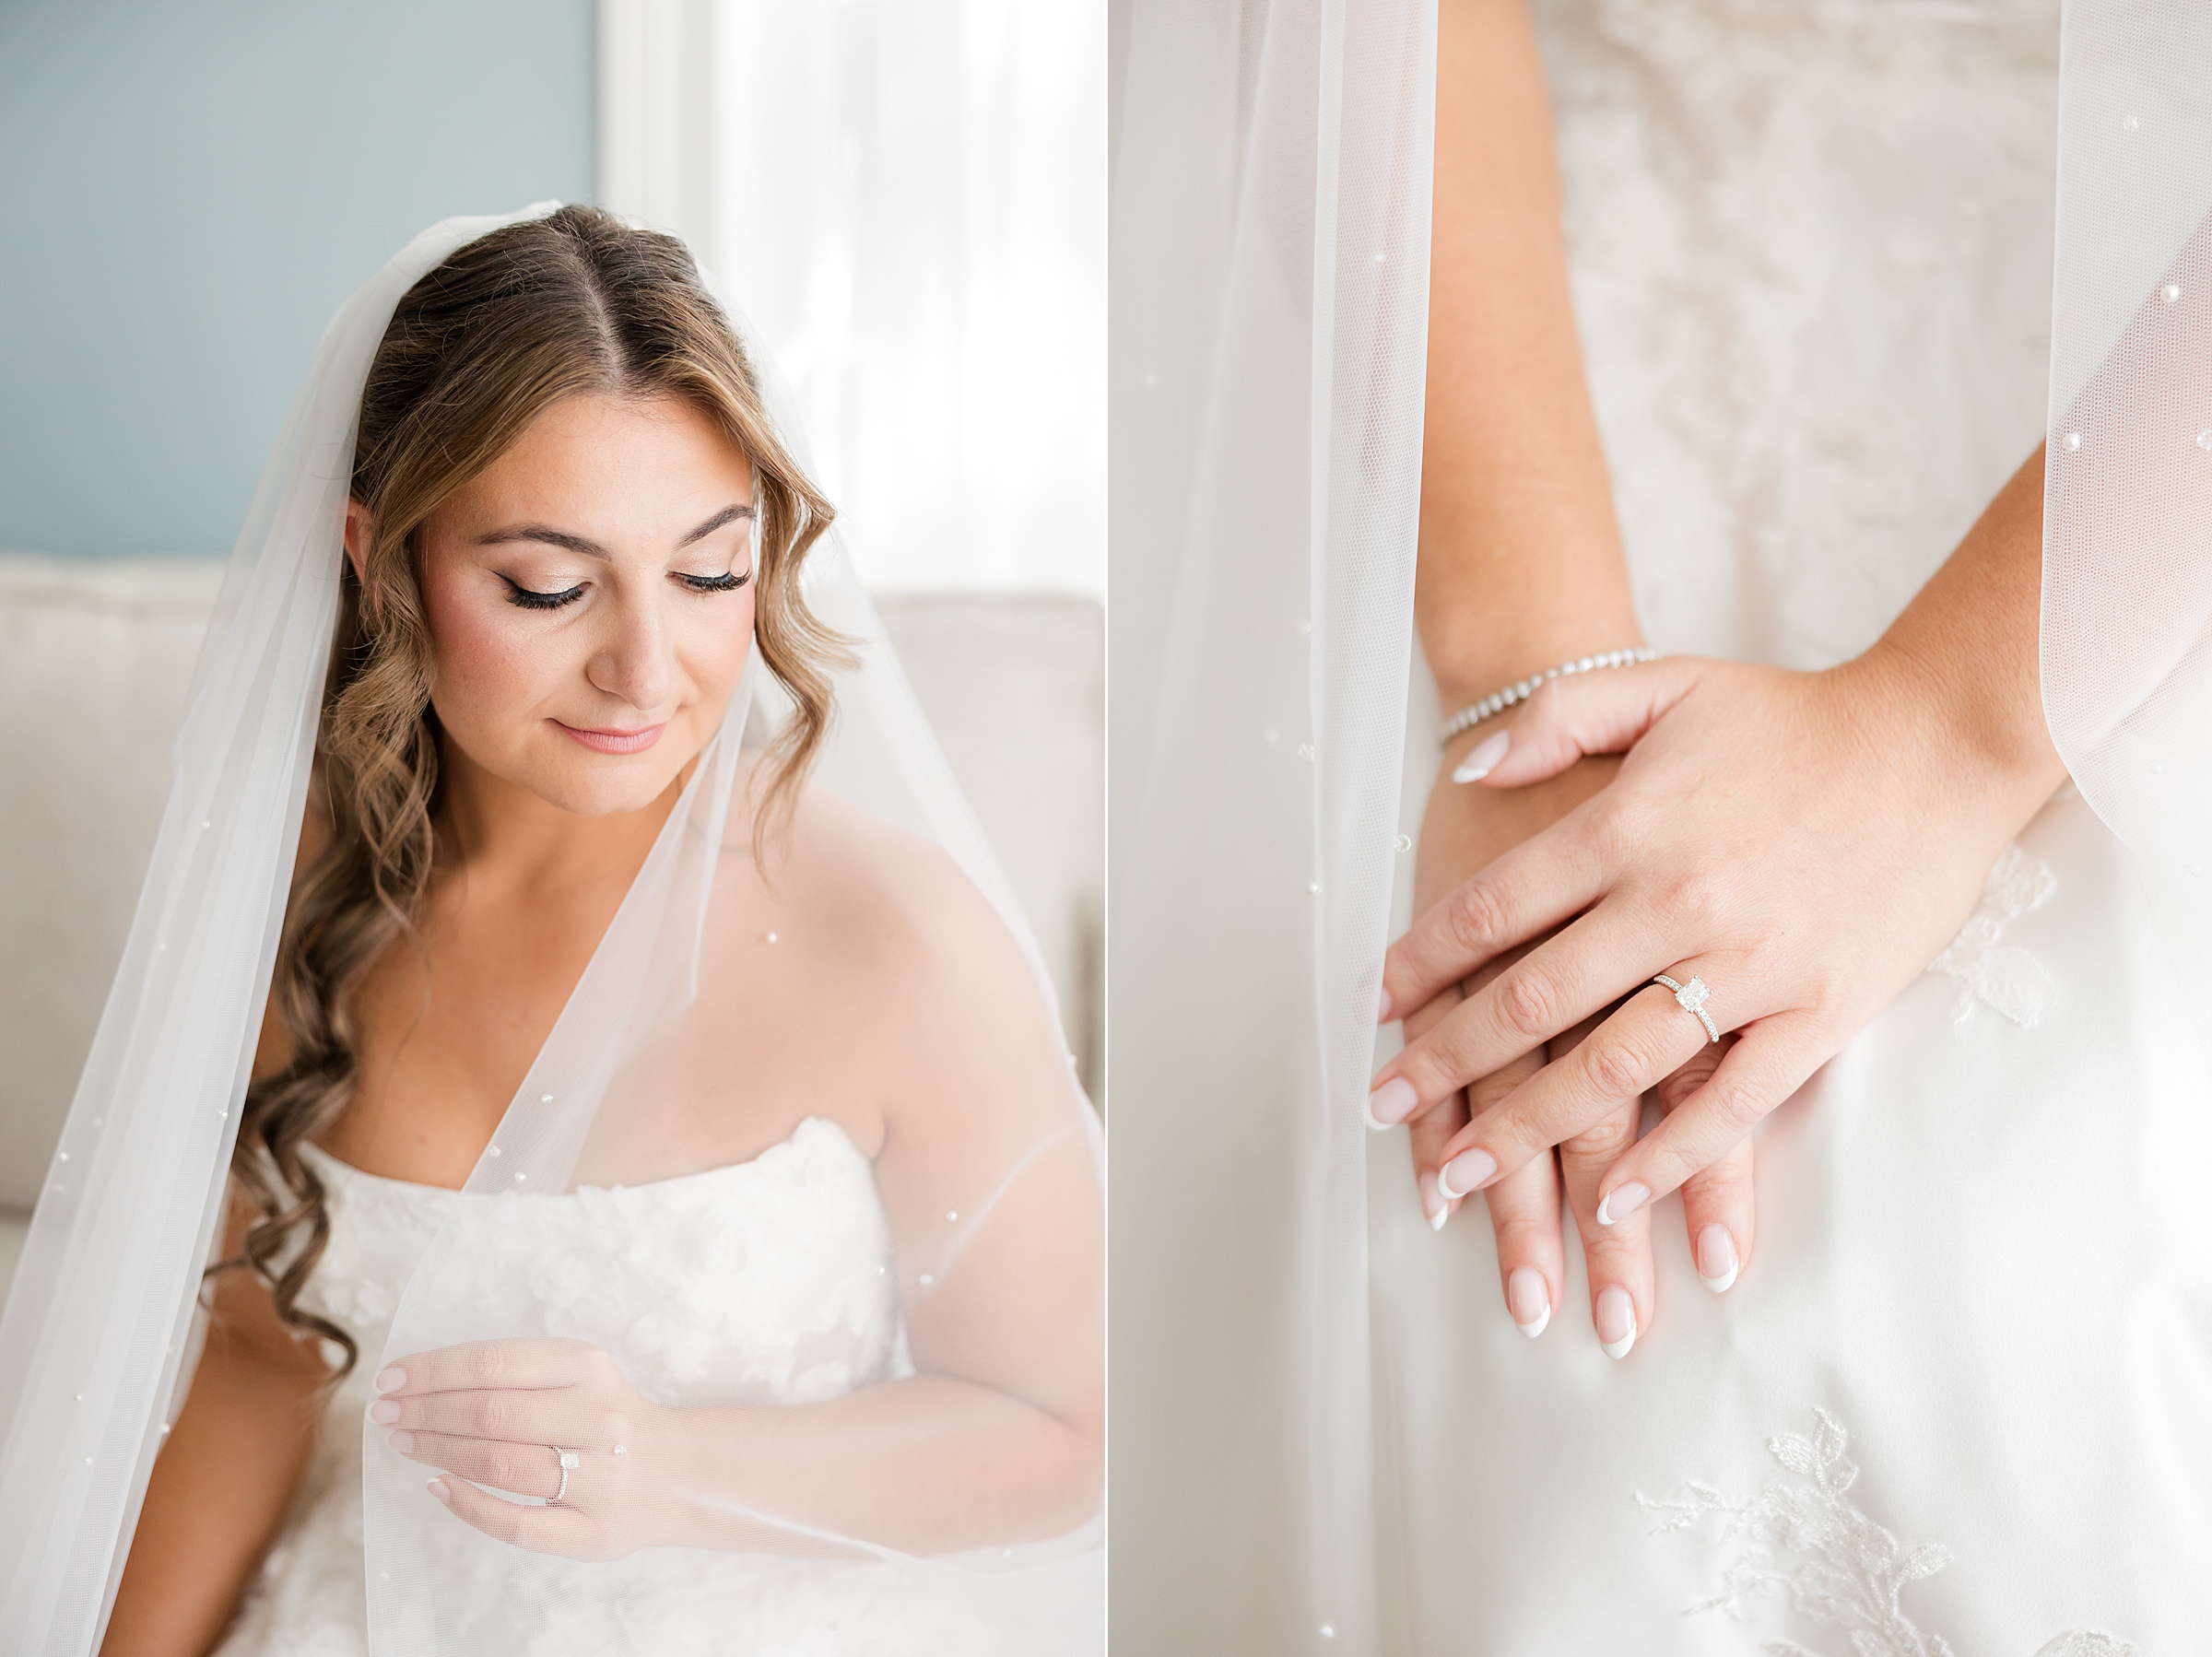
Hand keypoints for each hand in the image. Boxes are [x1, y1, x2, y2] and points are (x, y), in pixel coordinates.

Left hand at [373, 1338, 665, 1559]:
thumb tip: (425, 1378)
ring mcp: (597, 1478)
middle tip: (385, 1412)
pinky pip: (515, 1523)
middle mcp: (597, 1418)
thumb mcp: (578, 1375)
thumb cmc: (606, 1418)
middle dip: (426, 1410)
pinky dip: (467, 1504)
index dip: (434, 1371)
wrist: (677, 1474)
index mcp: (590, 1368)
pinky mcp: (591, 1532)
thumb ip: (517, 1372)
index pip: (496, 1363)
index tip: (392, 1377)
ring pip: (498, 1463)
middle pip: (491, 1413)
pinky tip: (436, 1485)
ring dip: (436, 1451)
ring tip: (402, 1440)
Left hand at [1374, 649, 2062, 1272]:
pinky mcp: (1820, 1013)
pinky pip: (1731, 1103)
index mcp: (1627, 825)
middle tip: (1380, 1107)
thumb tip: (1462, 774)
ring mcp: (1750, 965)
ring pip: (1613, 1069)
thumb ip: (1553, 717)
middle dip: (1443, 1065)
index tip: (1372, 1009)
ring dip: (1528, 1130)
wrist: (1940, 743)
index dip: (1420, 963)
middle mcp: (1675, 902)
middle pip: (1531, 1003)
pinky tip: (1615, 1195)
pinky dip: (1670, 1158)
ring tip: (1461, 1175)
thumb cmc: (1794, 718)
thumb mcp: (1661, 684)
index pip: (1490, 910)